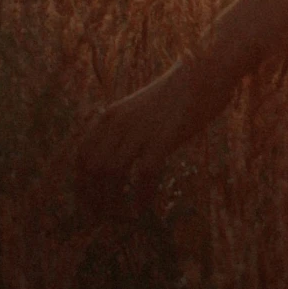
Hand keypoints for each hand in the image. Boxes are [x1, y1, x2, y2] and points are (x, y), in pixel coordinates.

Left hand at [76, 58, 210, 217]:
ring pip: (112, 174)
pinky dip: (141, 196)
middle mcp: (120, 122)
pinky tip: (144, 208)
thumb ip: (126, 129)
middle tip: (101, 219)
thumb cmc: (179, 92)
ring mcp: (141, 129)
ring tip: (121, 217)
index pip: (82, 157)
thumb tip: (116, 163)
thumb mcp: (141, 108)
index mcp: (111, 115)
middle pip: (93, 169)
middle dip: (93, 198)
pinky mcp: (164, 136)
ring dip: (113, 201)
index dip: (80, 185)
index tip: (86, 205)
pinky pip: (144, 174)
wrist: (206, 69)